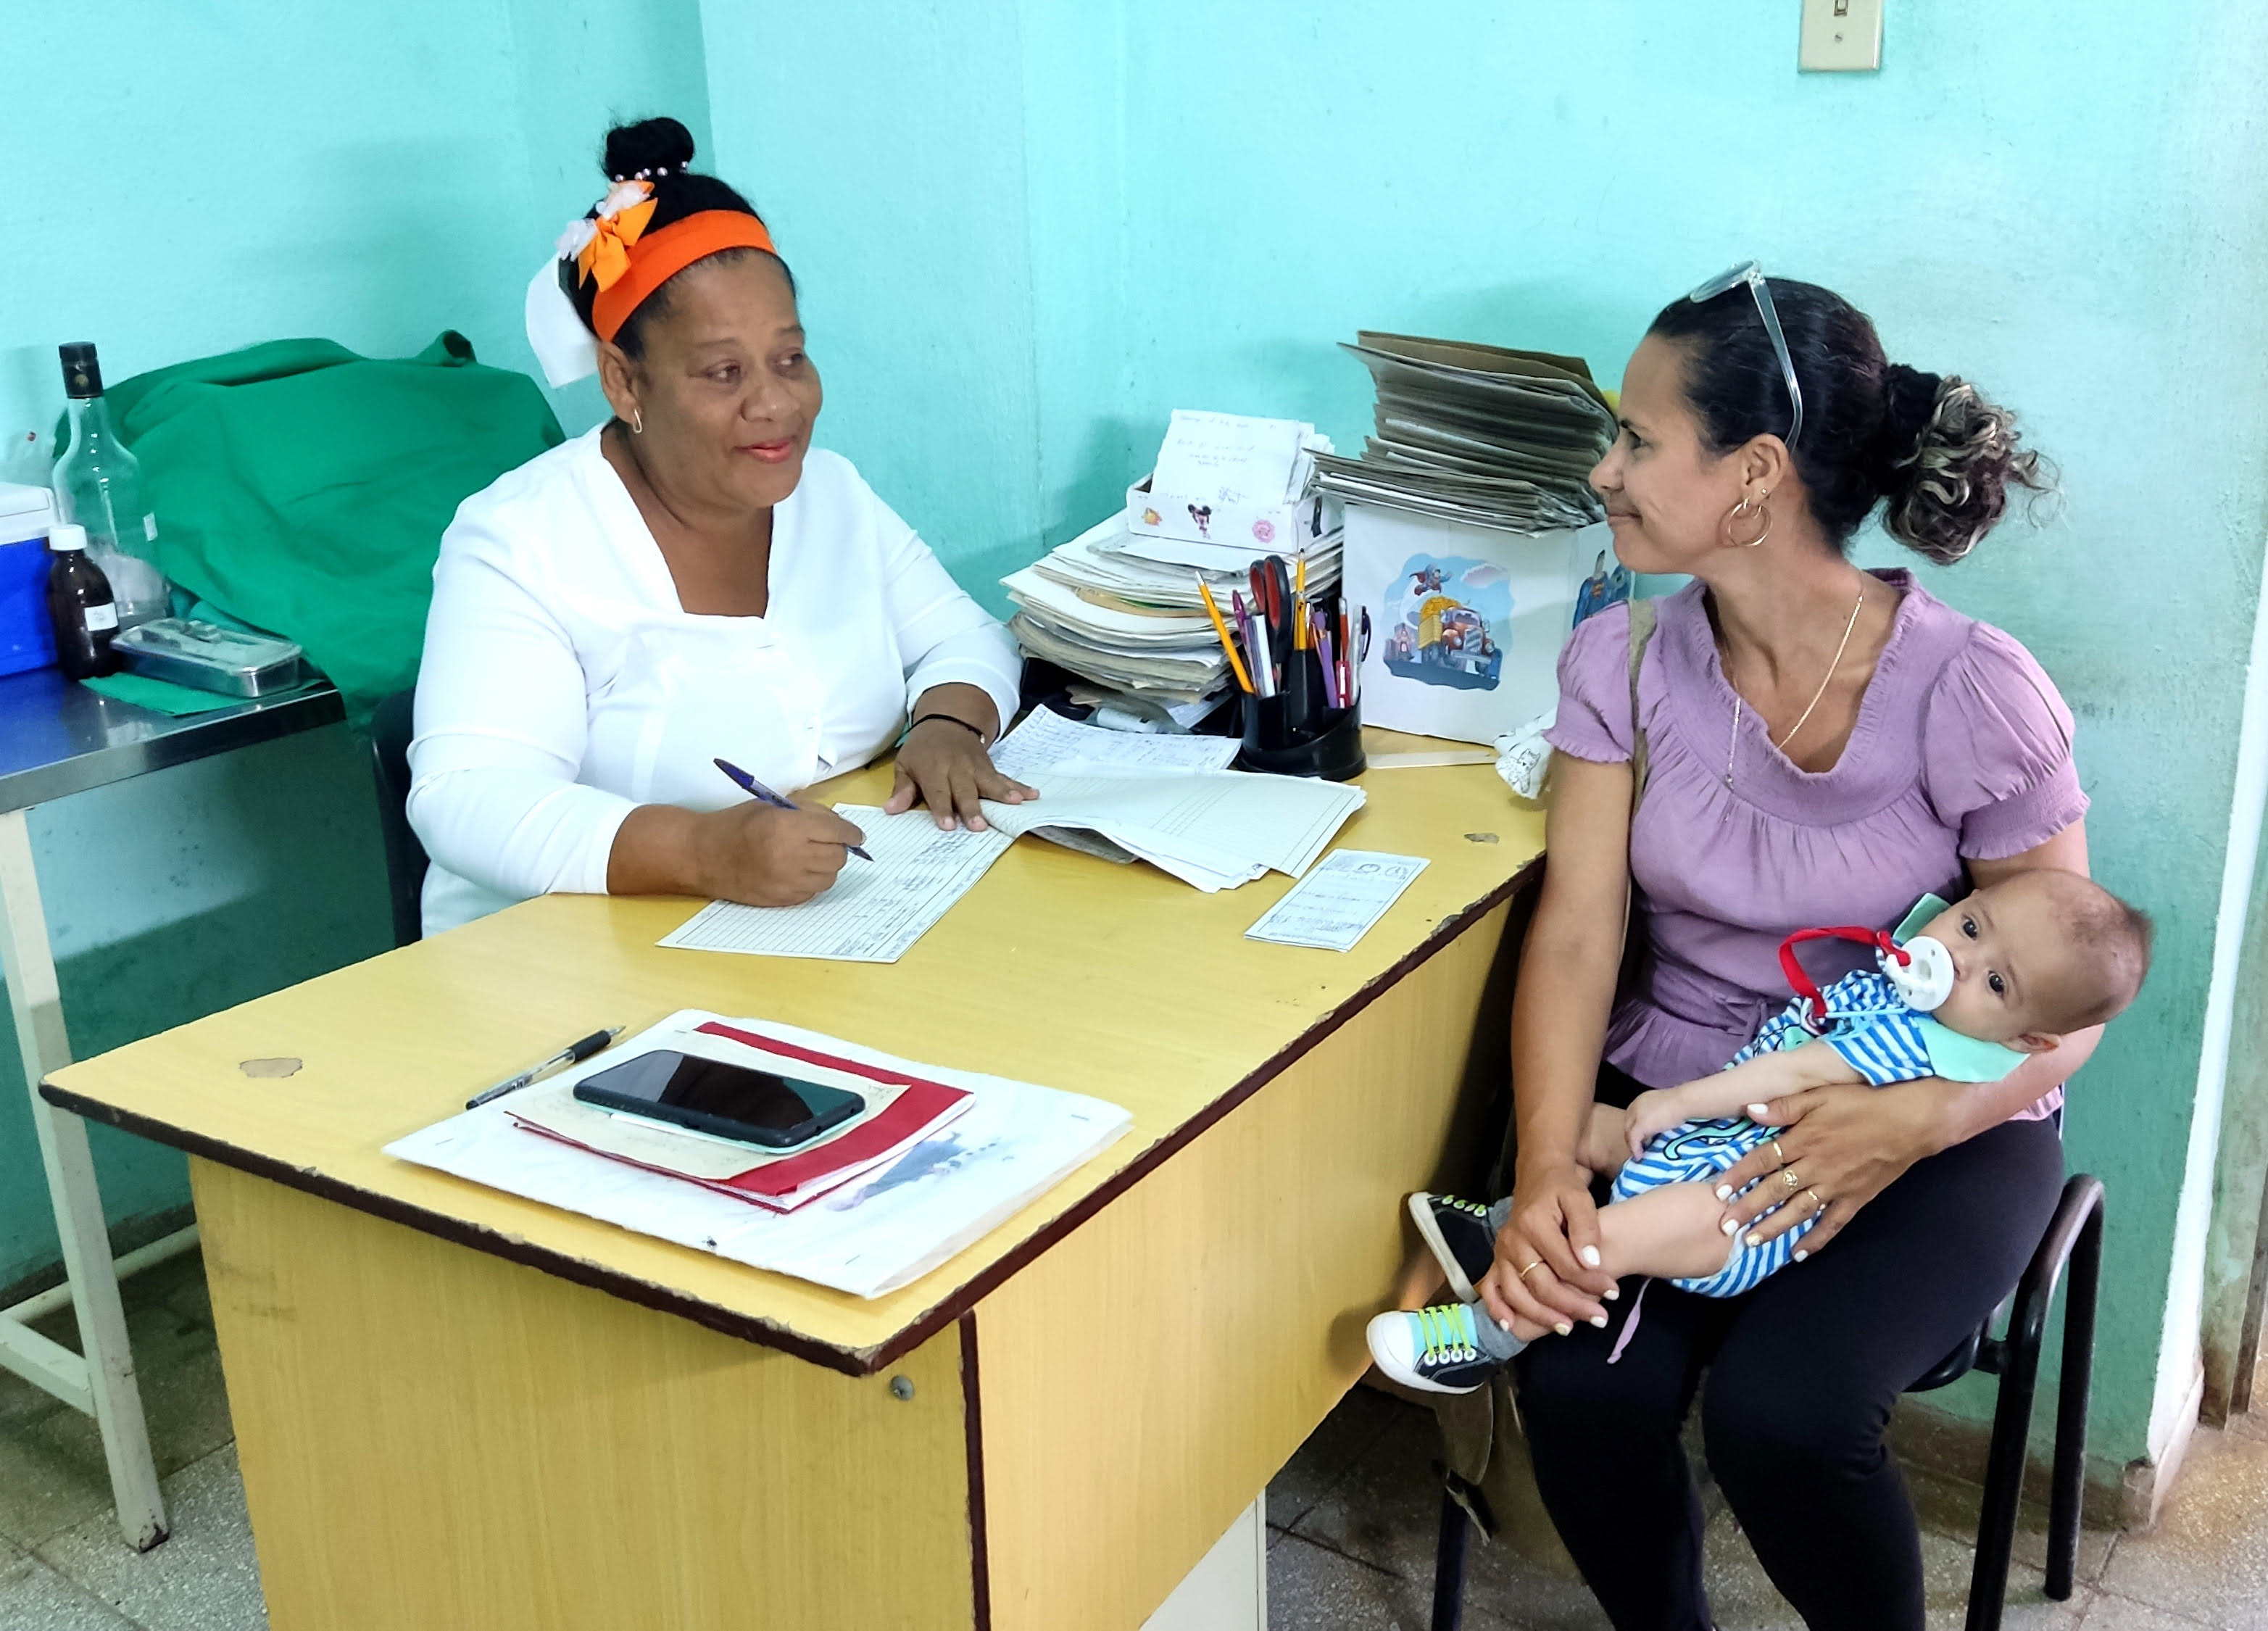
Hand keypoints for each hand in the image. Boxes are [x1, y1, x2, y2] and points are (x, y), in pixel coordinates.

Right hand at [690, 801, 866, 906]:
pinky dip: (813, 881)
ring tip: (811, 856)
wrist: (702, 855)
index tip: (856, 835)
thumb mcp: (772, 806)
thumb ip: (809, 813)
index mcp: (787, 827)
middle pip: (838, 857)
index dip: (852, 833)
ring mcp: (786, 882)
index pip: (837, 833)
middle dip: (838, 848)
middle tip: (828, 843)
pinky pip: (812, 892)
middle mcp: (790, 857)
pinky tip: (798, 870)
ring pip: (829, 878)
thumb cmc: (736, 824)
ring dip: (827, 866)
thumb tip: (839, 825)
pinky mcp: (781, 900)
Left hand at [885, 717, 1036, 830]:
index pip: (938, 792)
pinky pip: (1004, 778)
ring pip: (989, 782)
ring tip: (1015, 803)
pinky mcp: (989, 767)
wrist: (946, 721)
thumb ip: (902, 789)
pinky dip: (1018, 786)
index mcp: (933, 769)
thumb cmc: (923, 749)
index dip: (942, 809)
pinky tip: (1031, 794)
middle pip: (965, 790)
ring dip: (1002, 793)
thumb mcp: (906, 764)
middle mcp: (956, 768)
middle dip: (972, 808)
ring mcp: (975, 767)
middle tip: (979, 825)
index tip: (948, 825)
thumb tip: (891, 809)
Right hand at [1478, 1159, 1615, 1337]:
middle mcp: (1513, 1240)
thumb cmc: (1562, 1188)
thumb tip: (1591, 1262)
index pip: (1565, 1265)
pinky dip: (1498, 1309)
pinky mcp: (1497, 1259)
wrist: (1537, 1175)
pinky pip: (1491, 1288)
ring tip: (1568, 1328)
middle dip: (1572, 1305)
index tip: (1614, 1292)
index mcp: (1534, 1224)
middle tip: (1600, 1319)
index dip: (1591, 1282)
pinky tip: (1511, 1326)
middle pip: (1541, 1284)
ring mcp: (1501, 1252)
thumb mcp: (1580, 1199)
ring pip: (1517, 1293)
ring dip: (1542, 1316)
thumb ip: (1586, 1229)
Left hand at [1623, 1088, 1689, 1158]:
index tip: (1641, 1139)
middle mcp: (1636, 1105)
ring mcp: (1637, 1115)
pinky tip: (1639, 1156)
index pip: (1632, 1117)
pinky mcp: (1640, 1125)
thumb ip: (1659, 1116)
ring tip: (1638, 1154)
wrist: (1684, 1102)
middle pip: (1628, 1125)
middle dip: (1632, 1138)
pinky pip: (1634, 1140)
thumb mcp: (1667, 1108)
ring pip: (1629, 1133)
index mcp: (1642, 1100)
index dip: (1635, 1129)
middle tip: (1639, 1149)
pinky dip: (1635, 1149)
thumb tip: (1660, 1126)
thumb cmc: (1682, 1103)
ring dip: (1633, 1145)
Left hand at [1714, 1080, 1951, 1255]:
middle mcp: (1815, 1167)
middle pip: (1774, 1191)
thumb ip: (1785, 1106)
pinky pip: (1832, 1223)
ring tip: (1750, 1243)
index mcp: (1803, 1140)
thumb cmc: (1863, 1103)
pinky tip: (1797, 1254)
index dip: (1737, 1176)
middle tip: (1724, 1227)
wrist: (1910, 1121)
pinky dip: (1815, 1240)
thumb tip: (1750, 1110)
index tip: (1717, 1192)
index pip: (1761, 1160)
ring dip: (1773, 1228)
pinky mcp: (1856, 1198)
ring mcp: (1835, 1186)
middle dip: (1747, 1209)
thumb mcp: (1821, 1095)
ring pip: (1797, 1211)